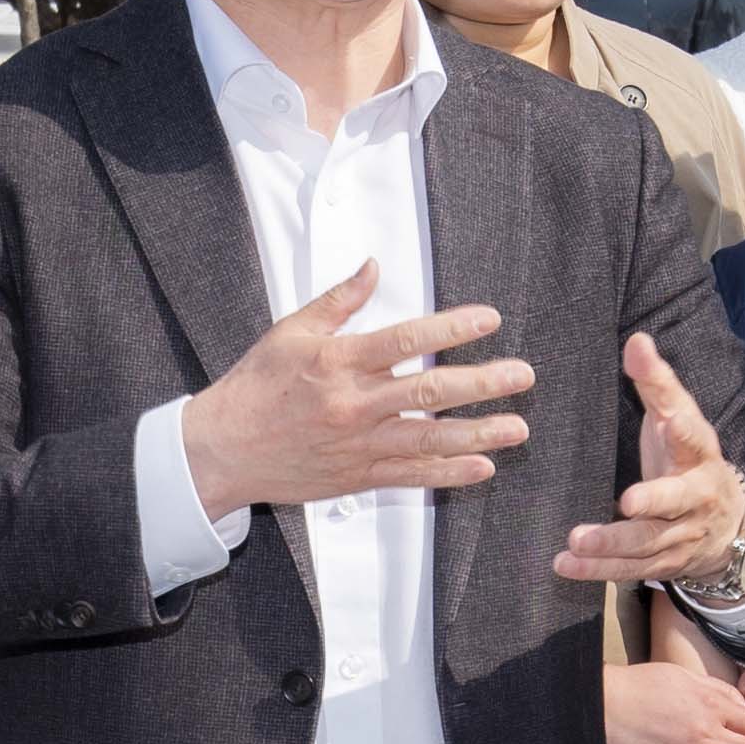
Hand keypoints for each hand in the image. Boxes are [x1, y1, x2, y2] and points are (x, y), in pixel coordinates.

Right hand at [179, 262, 526, 518]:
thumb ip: (338, 301)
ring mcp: (357, 444)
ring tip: (517, 428)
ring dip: (478, 433)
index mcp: (338, 361)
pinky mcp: (356, 477)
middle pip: (429, 391)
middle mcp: (353, 404)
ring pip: (428, 439)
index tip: (489, 320)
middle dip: (483, 384)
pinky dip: (448, 473)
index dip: (452, 328)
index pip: (406, 339)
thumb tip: (372, 267)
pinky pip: (410, 477)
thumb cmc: (254, 386)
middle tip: (523, 376)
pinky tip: (482, 467)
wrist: (221, 450)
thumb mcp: (290, 332)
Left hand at [549, 334, 744, 596]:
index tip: (667, 418)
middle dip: (652, 503)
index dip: (681, 427)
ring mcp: (681, 535)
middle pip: (675, 503)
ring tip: (575, 543)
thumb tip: (637, 340)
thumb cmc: (689, 460)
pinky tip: (565, 565)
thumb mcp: (680, 420)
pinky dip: (597, 570)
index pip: (692, 435)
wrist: (729, 526)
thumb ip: (657, 384)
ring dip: (612, 546)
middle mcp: (695, 498)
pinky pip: (629, 569)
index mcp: (699, 455)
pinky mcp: (663, 564)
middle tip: (625, 502)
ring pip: (648, 544)